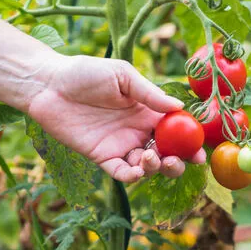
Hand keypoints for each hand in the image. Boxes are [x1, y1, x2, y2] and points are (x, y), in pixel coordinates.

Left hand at [26, 55, 205, 182]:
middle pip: (166, 154)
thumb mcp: (122, 76)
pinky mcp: (102, 157)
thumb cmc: (86, 73)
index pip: (176, 131)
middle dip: (177, 162)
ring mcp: (120, 146)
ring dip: (155, 168)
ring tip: (150, 157)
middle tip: (178, 161)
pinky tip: (137, 171)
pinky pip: (121, 173)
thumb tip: (179, 107)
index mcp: (148, 111)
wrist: (50, 84)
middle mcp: (138, 131)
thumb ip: (149, 94)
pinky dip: (132, 176)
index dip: (190, 142)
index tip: (200, 151)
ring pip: (146, 167)